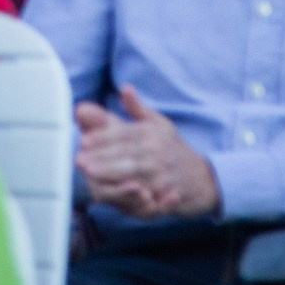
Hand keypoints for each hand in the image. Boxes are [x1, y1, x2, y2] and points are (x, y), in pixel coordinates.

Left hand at [74, 85, 219, 217]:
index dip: (103, 137)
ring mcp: (165, 172)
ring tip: (92, 174)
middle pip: (126, 154)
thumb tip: (126, 88)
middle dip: (102, 157)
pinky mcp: (170, 192)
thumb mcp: (159, 125)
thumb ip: (138, 110)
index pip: (124, 134)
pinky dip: (137, 196)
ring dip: (113, 174)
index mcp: (152, 133)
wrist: (205, 177)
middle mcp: (158, 151)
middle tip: (80, 160)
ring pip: (135, 173)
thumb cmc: (174, 151)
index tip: (84, 140)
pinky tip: (121, 194)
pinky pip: (150, 194)